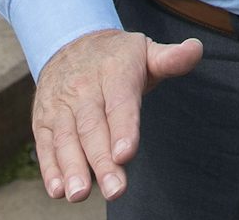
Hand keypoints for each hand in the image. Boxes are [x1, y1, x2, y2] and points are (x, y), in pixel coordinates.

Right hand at [33, 27, 201, 202]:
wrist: (71, 43)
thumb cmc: (119, 57)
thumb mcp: (147, 51)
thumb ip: (171, 58)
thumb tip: (196, 49)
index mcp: (114, 71)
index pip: (120, 102)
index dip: (123, 128)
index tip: (126, 154)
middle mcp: (83, 89)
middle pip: (93, 128)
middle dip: (101, 161)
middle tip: (115, 190)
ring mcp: (60, 105)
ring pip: (65, 139)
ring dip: (72, 169)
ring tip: (80, 195)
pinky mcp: (42, 120)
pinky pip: (46, 145)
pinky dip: (50, 168)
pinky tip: (59, 190)